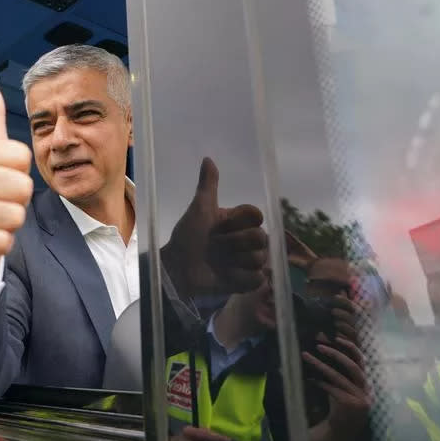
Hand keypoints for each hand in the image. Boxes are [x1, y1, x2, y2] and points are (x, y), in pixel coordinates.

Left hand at [162, 157, 267, 297]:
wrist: (178, 267)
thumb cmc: (187, 236)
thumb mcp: (198, 209)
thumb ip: (207, 185)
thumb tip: (207, 158)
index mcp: (238, 222)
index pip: (256, 216)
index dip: (240, 221)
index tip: (222, 224)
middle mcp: (246, 240)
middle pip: (261, 238)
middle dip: (236, 243)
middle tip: (216, 245)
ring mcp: (247, 262)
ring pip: (259, 259)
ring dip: (236, 262)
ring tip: (219, 262)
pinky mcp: (246, 282)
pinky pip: (257, 279)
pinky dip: (240, 279)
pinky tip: (225, 276)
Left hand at [303, 331, 370, 440]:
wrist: (343, 430)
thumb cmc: (340, 404)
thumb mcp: (342, 386)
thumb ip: (339, 371)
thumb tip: (323, 347)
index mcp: (365, 382)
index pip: (361, 360)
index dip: (350, 347)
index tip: (336, 337)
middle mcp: (366, 389)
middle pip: (352, 366)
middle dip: (335, 353)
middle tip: (318, 345)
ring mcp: (359, 398)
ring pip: (338, 377)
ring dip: (320, 365)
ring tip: (306, 356)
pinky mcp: (349, 405)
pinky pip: (332, 389)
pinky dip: (320, 382)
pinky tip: (310, 378)